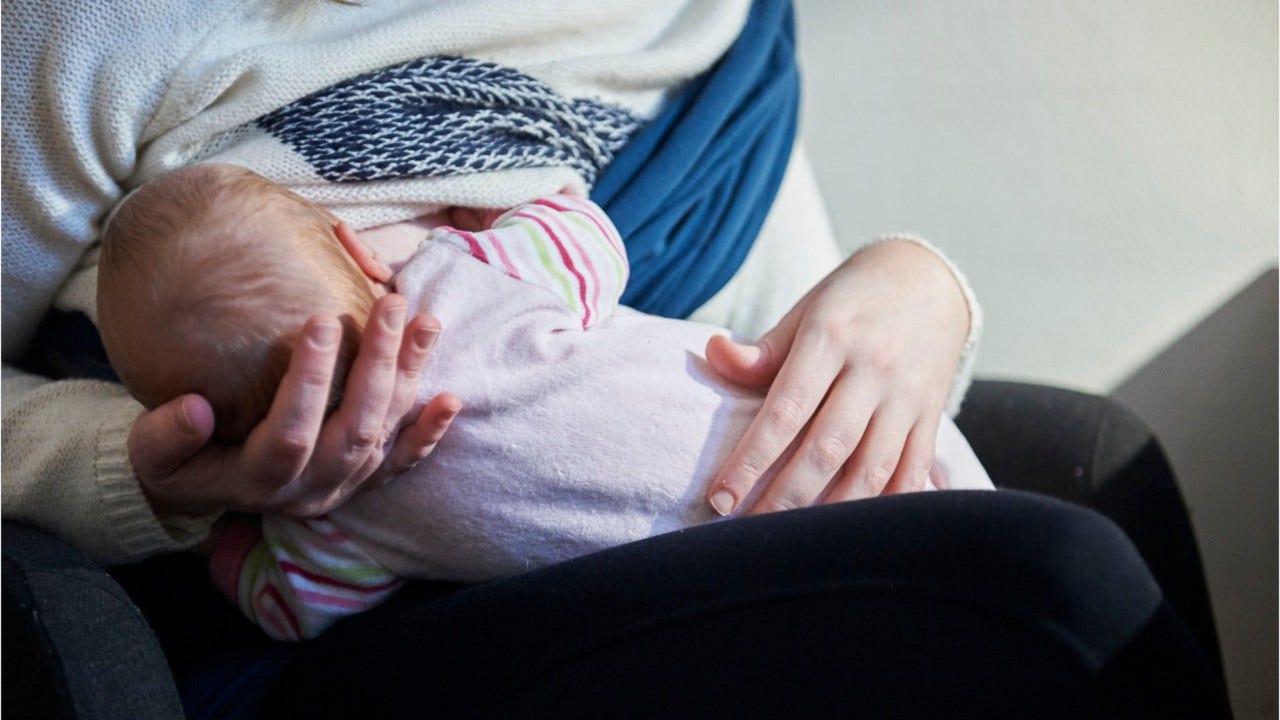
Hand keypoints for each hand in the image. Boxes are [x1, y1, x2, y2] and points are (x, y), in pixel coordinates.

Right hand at [129, 294, 460, 518]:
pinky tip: (451, 398)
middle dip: (377, 364)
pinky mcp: (363, 482)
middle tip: (389, 305)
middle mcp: (312, 489)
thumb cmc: (178, 460)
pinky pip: (403, 462)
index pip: (292, 433)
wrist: (204, 492)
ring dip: (409, 379)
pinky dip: (429, 433)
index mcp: (260, 481)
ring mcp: (344, 486)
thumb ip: (166, 436)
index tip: (320, 321)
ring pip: (385, 434)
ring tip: (425, 322)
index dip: (310, 381)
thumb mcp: (150, 453)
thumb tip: (195, 408)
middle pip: (354, 429)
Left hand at [704, 238, 969, 514]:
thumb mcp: (805, 310)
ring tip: (798, 541)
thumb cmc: (850, 301)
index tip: (720, 497)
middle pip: (827, 447)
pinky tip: (860, 532)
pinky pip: (914, 469)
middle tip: (750, 531)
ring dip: (835, 511)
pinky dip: (890, 504)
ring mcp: (907, 395)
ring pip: (872, 467)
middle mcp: (872, 368)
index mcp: (831, 336)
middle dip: (786, 497)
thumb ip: (763, 349)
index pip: (785, 410)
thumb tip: (714, 355)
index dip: (751, 459)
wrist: (928, 277)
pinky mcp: (932, 414)